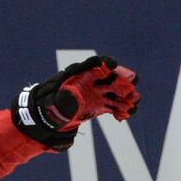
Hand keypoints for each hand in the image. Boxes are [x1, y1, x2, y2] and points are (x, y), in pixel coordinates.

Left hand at [11, 56, 139, 150]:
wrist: (47, 117)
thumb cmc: (48, 106)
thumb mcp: (53, 103)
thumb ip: (63, 99)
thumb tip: (76, 96)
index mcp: (78, 74)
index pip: (93, 64)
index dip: (104, 63)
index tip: (113, 65)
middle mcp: (90, 81)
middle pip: (109, 76)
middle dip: (121, 80)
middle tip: (132, 85)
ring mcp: (96, 93)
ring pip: (115, 91)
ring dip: (125, 96)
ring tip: (134, 104)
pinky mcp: (99, 105)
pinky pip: (113, 105)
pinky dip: (120, 109)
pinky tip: (125, 115)